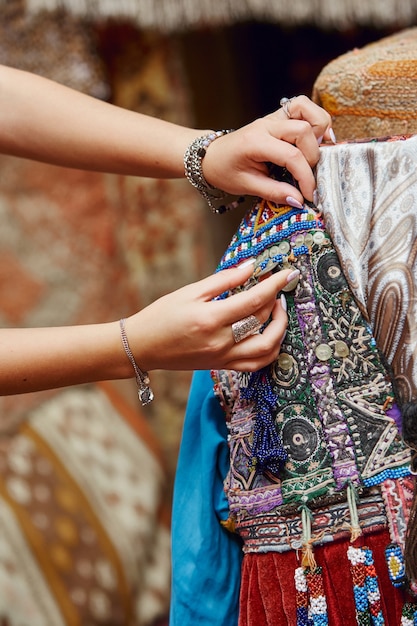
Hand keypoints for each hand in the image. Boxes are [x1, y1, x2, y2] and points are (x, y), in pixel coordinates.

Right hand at [124, 262, 290, 371]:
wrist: (143, 347)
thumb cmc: (162, 315)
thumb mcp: (190, 291)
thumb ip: (224, 279)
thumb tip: (251, 267)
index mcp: (210, 319)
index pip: (254, 300)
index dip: (274, 285)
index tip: (287, 273)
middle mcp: (220, 342)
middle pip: (264, 324)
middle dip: (277, 304)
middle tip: (276, 290)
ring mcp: (222, 358)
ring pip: (266, 350)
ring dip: (279, 330)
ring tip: (276, 312)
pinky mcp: (222, 366)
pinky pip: (255, 364)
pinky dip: (269, 350)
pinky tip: (269, 334)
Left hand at [202, 95, 332, 205]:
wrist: (212, 156)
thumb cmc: (225, 171)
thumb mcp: (247, 186)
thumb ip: (274, 192)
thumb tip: (299, 201)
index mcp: (255, 142)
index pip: (291, 155)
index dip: (305, 177)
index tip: (309, 195)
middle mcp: (266, 125)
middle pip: (304, 130)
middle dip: (312, 157)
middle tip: (307, 177)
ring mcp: (273, 117)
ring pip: (308, 111)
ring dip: (319, 132)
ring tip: (314, 155)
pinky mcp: (279, 116)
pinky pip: (303, 107)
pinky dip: (315, 120)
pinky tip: (315, 139)